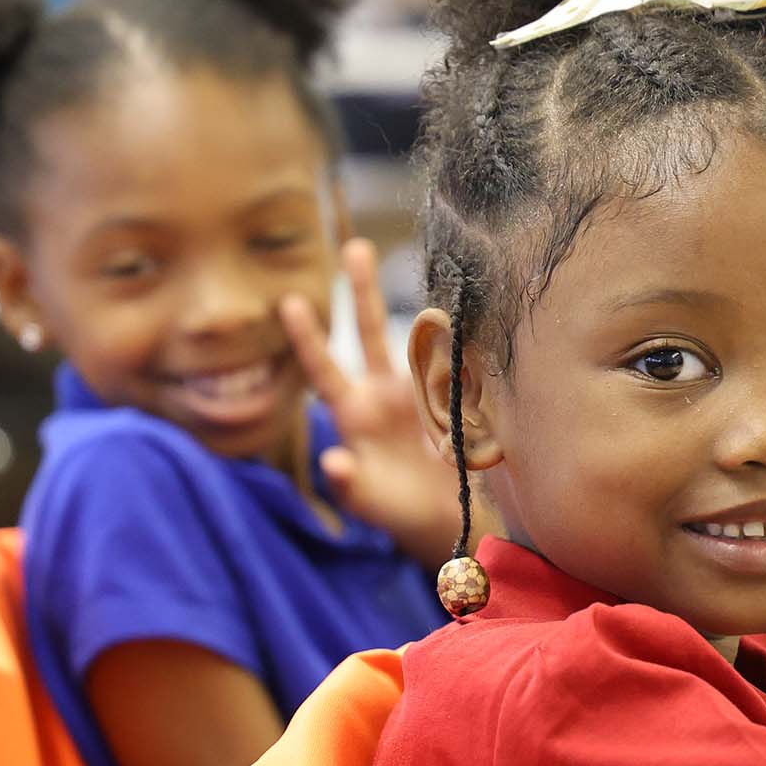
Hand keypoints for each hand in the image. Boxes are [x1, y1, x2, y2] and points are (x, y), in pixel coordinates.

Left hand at [281, 238, 460, 568]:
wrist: (446, 520)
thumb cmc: (396, 511)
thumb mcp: (368, 502)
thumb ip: (349, 484)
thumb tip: (333, 461)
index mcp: (355, 414)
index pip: (325, 369)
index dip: (308, 337)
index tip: (288, 301)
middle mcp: (383, 394)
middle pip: (369, 333)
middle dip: (363, 289)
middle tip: (355, 245)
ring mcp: (419, 393)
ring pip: (420, 342)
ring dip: (426, 313)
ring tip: (434, 285)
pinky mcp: (453, 401)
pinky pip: (457, 367)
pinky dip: (463, 347)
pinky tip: (476, 327)